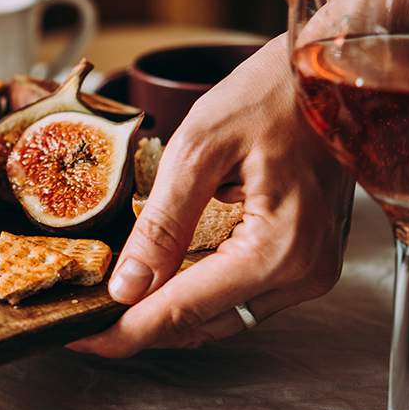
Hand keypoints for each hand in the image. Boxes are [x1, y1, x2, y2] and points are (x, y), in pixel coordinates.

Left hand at [68, 36, 355, 356]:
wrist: (329, 73)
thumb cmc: (272, 95)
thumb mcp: (200, 149)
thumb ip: (163, 223)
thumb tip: (127, 286)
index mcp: (279, 248)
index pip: (185, 311)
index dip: (125, 331)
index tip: (79, 336)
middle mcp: (303, 272)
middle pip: (204, 326)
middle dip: (140, 326)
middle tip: (82, 320)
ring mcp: (311, 271)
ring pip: (223, 318)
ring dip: (168, 314)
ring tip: (111, 305)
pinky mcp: (308, 260)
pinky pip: (243, 296)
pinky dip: (198, 294)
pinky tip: (161, 283)